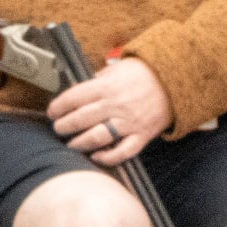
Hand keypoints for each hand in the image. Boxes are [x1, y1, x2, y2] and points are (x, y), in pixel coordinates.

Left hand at [46, 56, 173, 165]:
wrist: (174, 81)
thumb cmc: (143, 75)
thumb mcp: (116, 69)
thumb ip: (96, 80)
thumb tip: (76, 90)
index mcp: (107, 87)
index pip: (75, 97)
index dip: (59, 106)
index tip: (52, 112)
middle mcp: (116, 105)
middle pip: (82, 119)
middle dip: (64, 126)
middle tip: (58, 128)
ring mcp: (129, 122)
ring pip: (98, 137)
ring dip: (80, 143)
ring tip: (72, 143)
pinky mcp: (141, 135)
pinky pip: (123, 151)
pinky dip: (108, 157)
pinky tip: (96, 156)